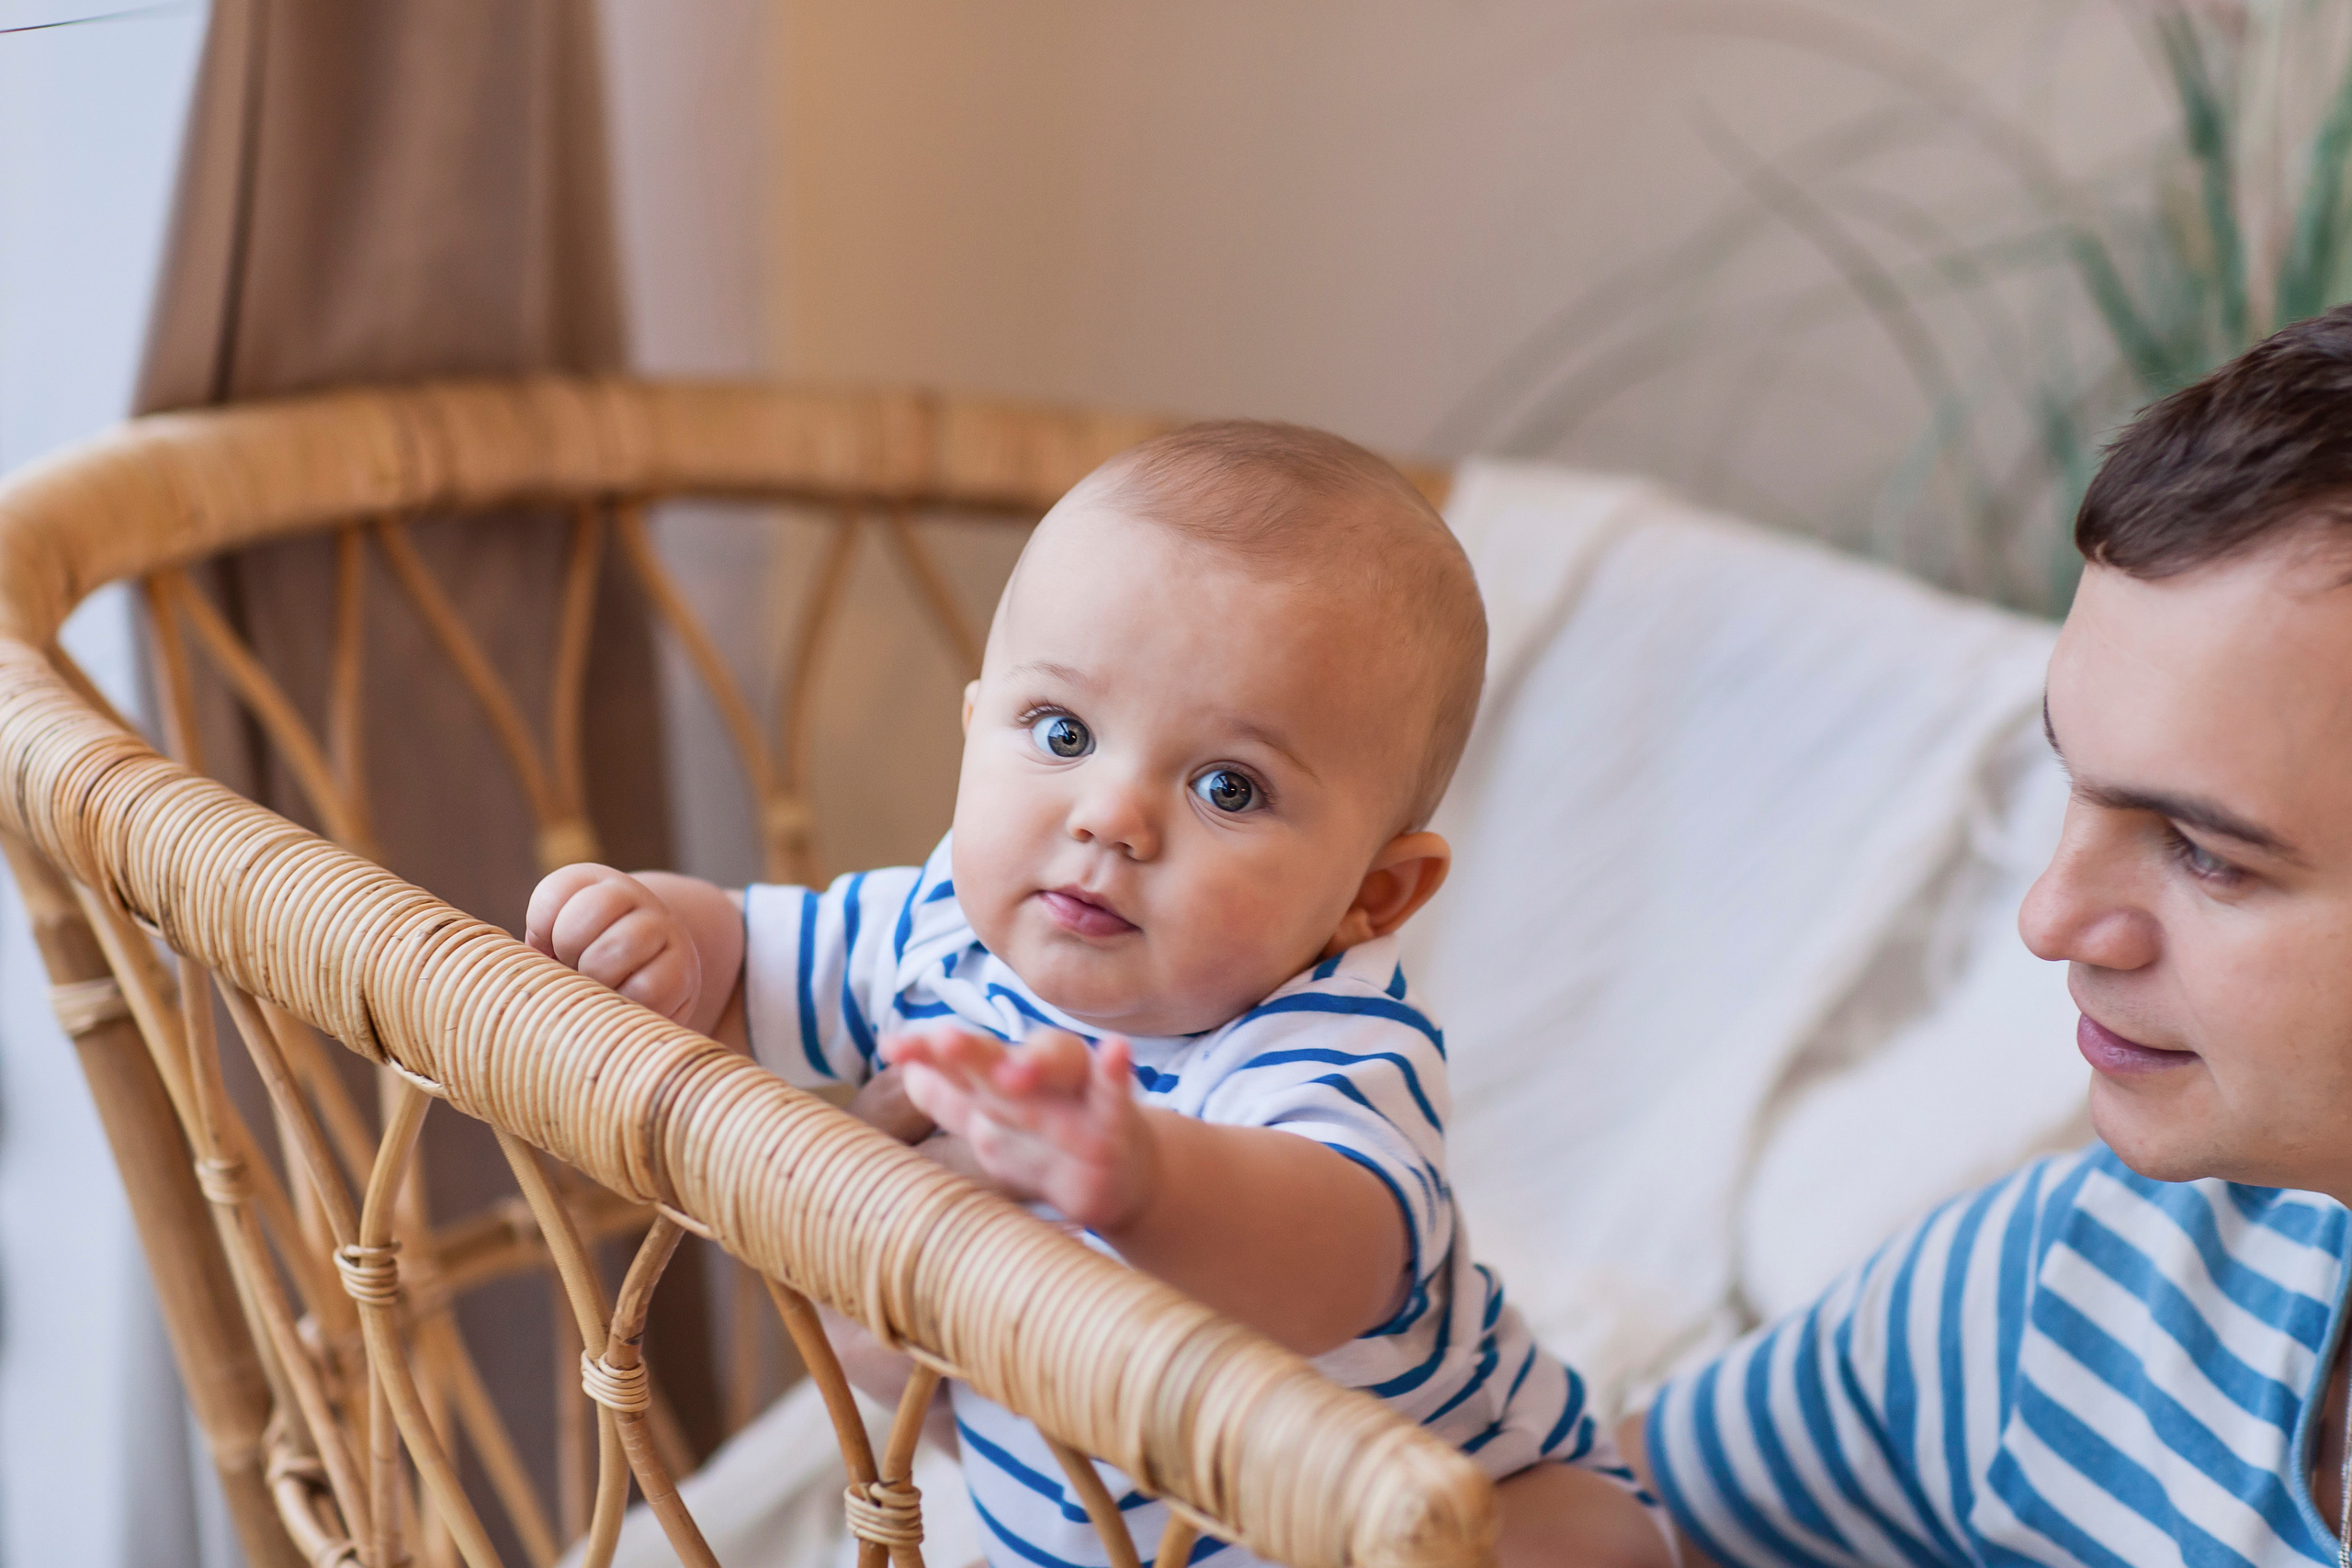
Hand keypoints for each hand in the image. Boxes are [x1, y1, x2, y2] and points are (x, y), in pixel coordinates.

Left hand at [525, 863, 701, 1023]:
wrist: (655, 968)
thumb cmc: (588, 961)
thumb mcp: (558, 943)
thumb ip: (535, 950)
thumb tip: (518, 979)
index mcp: (593, 882)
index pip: (554, 895)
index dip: (542, 929)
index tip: (550, 947)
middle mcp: (633, 896)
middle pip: (585, 917)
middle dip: (570, 953)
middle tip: (577, 969)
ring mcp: (663, 930)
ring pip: (615, 949)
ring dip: (596, 979)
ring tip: (598, 986)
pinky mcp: (683, 972)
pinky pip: (644, 989)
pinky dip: (623, 1003)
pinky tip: (622, 1003)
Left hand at [881, 1025, 1153, 1231]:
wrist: (1120, 1176)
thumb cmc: (1049, 1140)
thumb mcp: (996, 1125)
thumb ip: (953, 1100)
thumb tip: (906, 1074)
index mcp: (1004, 1078)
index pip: (962, 1063)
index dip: (929, 1054)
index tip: (893, 1048)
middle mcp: (1038, 1078)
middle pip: (1004, 1061)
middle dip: (974, 1052)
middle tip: (945, 1042)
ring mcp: (1079, 1097)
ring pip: (1059, 1072)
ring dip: (1037, 1064)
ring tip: (1015, 1069)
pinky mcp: (1117, 1123)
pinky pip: (1115, 1095)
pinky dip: (1114, 1073)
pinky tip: (1116, 1050)